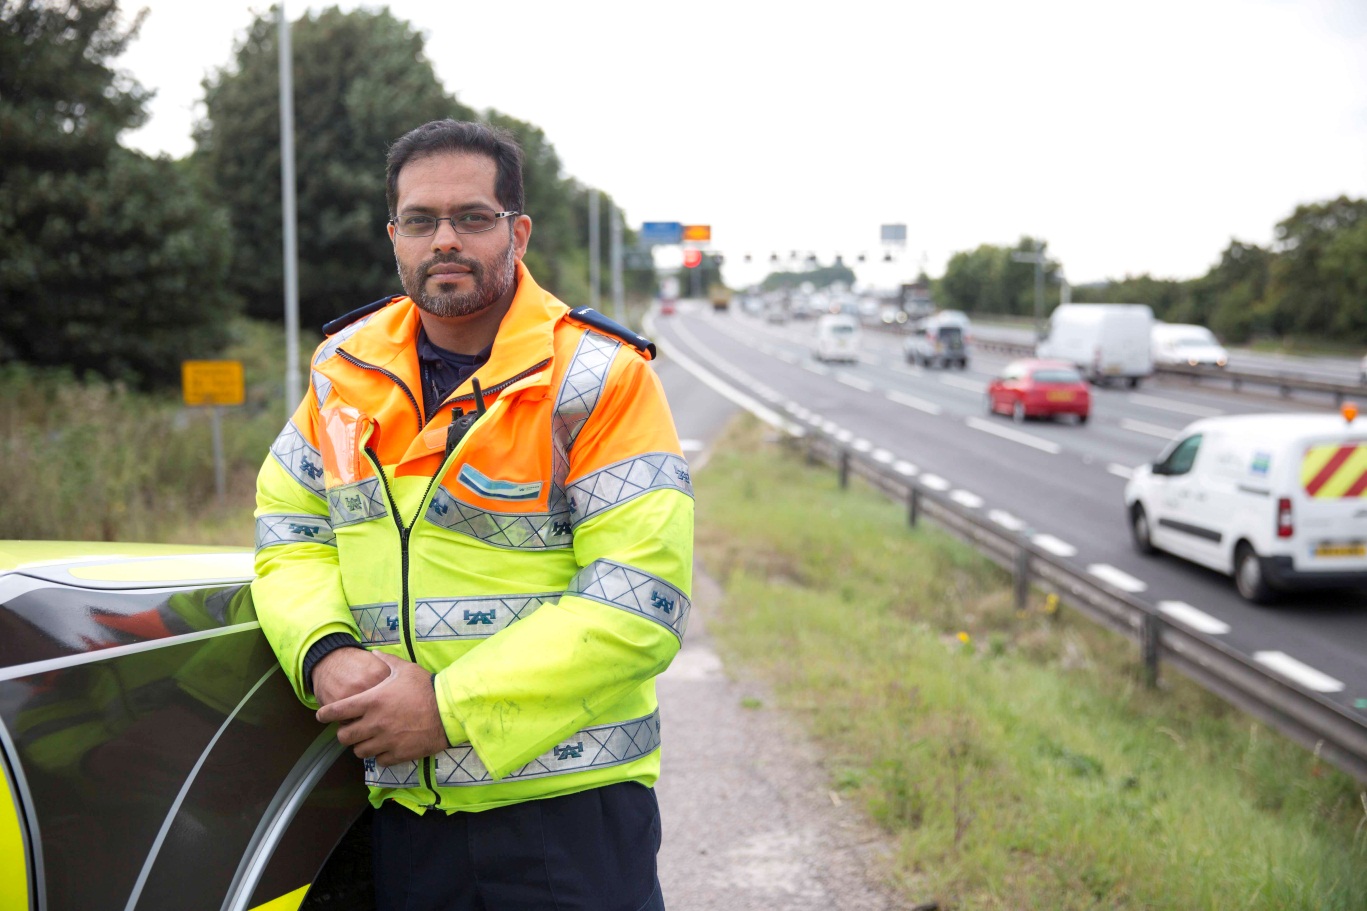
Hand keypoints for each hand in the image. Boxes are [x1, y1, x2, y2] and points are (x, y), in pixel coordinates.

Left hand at [315, 652, 450, 766]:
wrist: (448, 710)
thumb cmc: (426, 687)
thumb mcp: (405, 669)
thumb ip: (386, 660)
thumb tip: (374, 652)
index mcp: (371, 701)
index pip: (337, 711)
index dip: (324, 714)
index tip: (321, 716)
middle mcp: (374, 723)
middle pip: (344, 737)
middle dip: (344, 733)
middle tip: (350, 728)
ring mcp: (385, 741)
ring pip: (359, 752)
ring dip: (361, 745)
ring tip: (368, 739)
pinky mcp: (398, 754)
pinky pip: (379, 761)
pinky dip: (379, 755)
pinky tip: (386, 747)